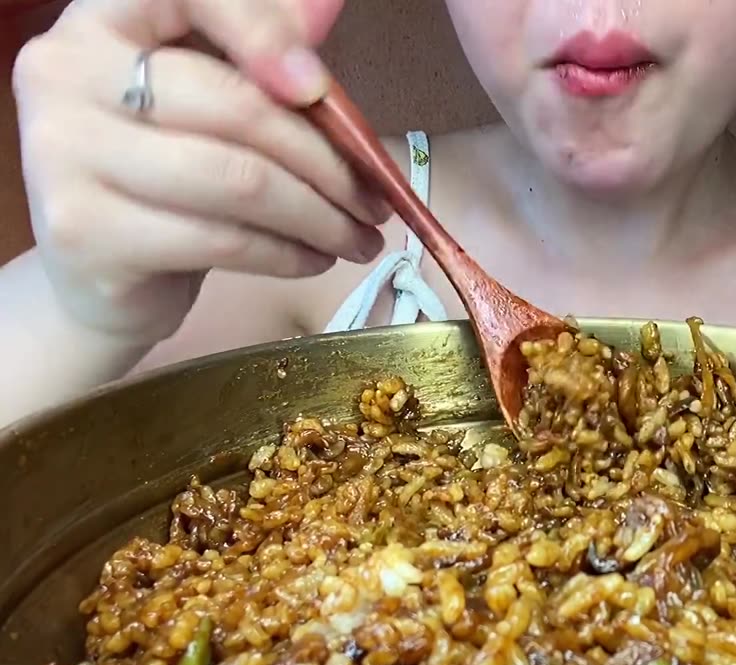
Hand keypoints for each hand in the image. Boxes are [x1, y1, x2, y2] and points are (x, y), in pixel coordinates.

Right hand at [12, 0, 389, 346]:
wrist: (95, 272)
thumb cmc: (164, 175)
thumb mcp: (206, 103)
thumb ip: (258, 64)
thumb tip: (327, 29)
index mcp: (102, 20)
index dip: (261, 31)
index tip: (318, 88)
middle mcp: (64, 73)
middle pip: (237, 106)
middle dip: (328, 160)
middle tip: (375, 198)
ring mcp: (64, 154)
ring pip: (238, 181)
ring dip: (321, 217)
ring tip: (358, 236)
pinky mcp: (85, 233)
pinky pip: (222, 240)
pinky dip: (288, 254)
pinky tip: (314, 258)